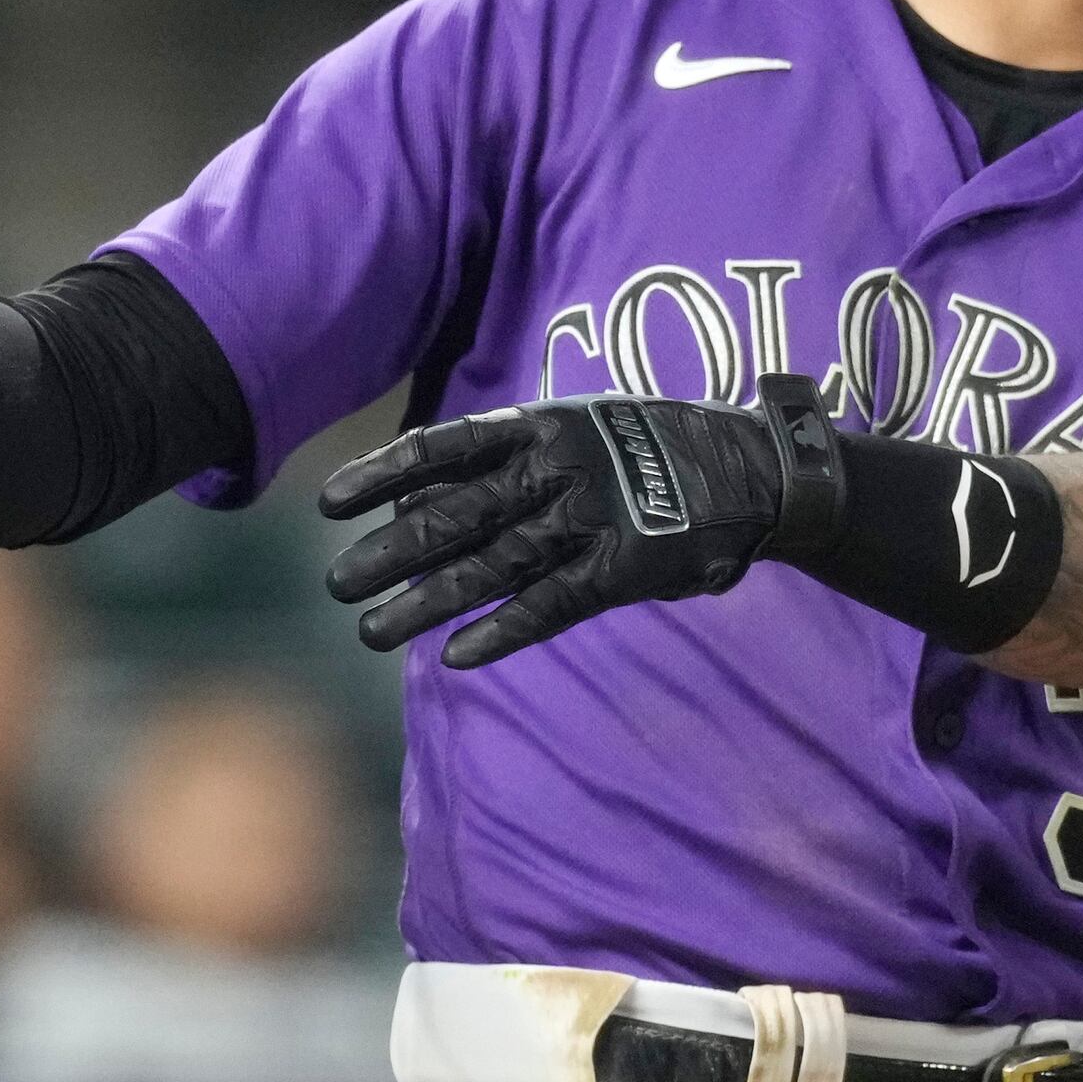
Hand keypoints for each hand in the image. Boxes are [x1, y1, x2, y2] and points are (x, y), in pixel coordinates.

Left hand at [317, 391, 806, 667]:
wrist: (753, 468)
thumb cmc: (655, 446)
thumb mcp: (582, 426)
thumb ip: (512, 456)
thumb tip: (428, 489)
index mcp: (543, 424)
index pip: (444, 447)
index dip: (382, 475)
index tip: (328, 503)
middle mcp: (558, 468)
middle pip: (455, 514)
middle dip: (389, 552)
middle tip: (336, 586)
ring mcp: (590, 518)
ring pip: (490, 566)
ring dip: (425, 601)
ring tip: (373, 631)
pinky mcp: (623, 567)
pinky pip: (552, 605)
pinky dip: (504, 631)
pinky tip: (458, 657)